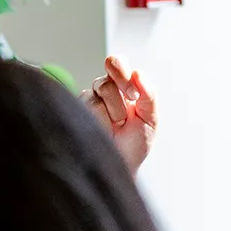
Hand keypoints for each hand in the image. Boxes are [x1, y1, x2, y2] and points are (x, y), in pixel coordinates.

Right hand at [86, 56, 156, 173]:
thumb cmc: (136, 143)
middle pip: (110, 70)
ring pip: (101, 88)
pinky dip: (102, 118)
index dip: (123, 71)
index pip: (120, 64)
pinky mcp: (79, 109)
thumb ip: (149, 94)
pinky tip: (105, 129)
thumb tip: (138, 73)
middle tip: (130, 101)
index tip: (134, 93)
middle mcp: (107, 89)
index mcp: (125, 86)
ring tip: (118, 126)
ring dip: (115, 109)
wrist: (120, 166)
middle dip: (122, 82)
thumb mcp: (151, 118)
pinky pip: (90, 103)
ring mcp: (92, 99)